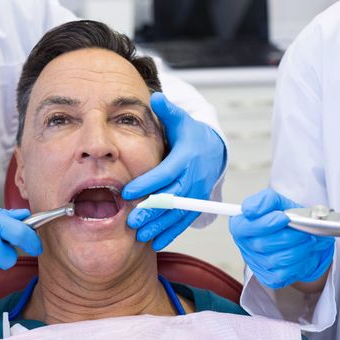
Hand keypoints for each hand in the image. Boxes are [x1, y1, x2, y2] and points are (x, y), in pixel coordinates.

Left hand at [123, 92, 224, 249]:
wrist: (212, 151)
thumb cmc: (190, 136)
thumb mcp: (181, 121)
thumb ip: (168, 112)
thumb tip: (156, 97)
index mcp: (186, 159)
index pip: (164, 174)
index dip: (146, 184)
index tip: (127, 193)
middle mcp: (193, 179)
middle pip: (171, 198)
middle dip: (152, 211)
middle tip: (132, 221)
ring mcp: (196, 194)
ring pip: (177, 214)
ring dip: (159, 226)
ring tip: (140, 235)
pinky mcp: (196, 205)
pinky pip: (184, 222)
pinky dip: (171, 233)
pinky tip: (156, 242)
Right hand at [229, 189, 334, 288]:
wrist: (301, 238)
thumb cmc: (285, 219)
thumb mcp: (277, 202)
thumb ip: (265, 200)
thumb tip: (251, 209)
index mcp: (240, 224)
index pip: (243, 227)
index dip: (264, 223)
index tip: (283, 217)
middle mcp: (244, 245)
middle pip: (262, 244)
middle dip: (288, 236)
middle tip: (304, 229)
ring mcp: (255, 263)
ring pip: (276, 259)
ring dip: (298, 249)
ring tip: (307, 240)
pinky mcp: (268, 277)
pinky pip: (284, 273)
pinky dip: (298, 262)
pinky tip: (302, 253)